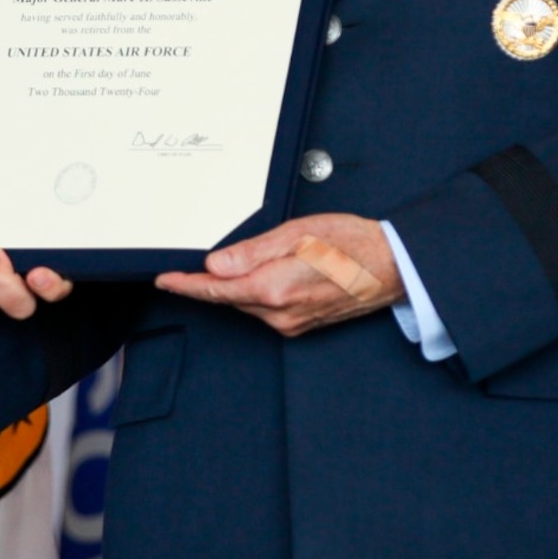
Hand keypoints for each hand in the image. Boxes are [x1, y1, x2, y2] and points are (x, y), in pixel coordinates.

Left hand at [154, 212, 400, 336]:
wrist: (392, 268)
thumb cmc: (353, 244)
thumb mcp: (298, 233)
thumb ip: (252, 252)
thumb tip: (215, 265)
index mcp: (275, 289)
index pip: (216, 291)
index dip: (185, 285)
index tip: (164, 280)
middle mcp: (280, 314)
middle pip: (229, 298)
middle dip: (210, 282)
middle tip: (191, 263)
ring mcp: (291, 323)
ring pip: (247, 303)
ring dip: (237, 286)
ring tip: (244, 261)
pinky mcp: (300, 325)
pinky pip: (266, 309)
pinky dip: (256, 293)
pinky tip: (266, 275)